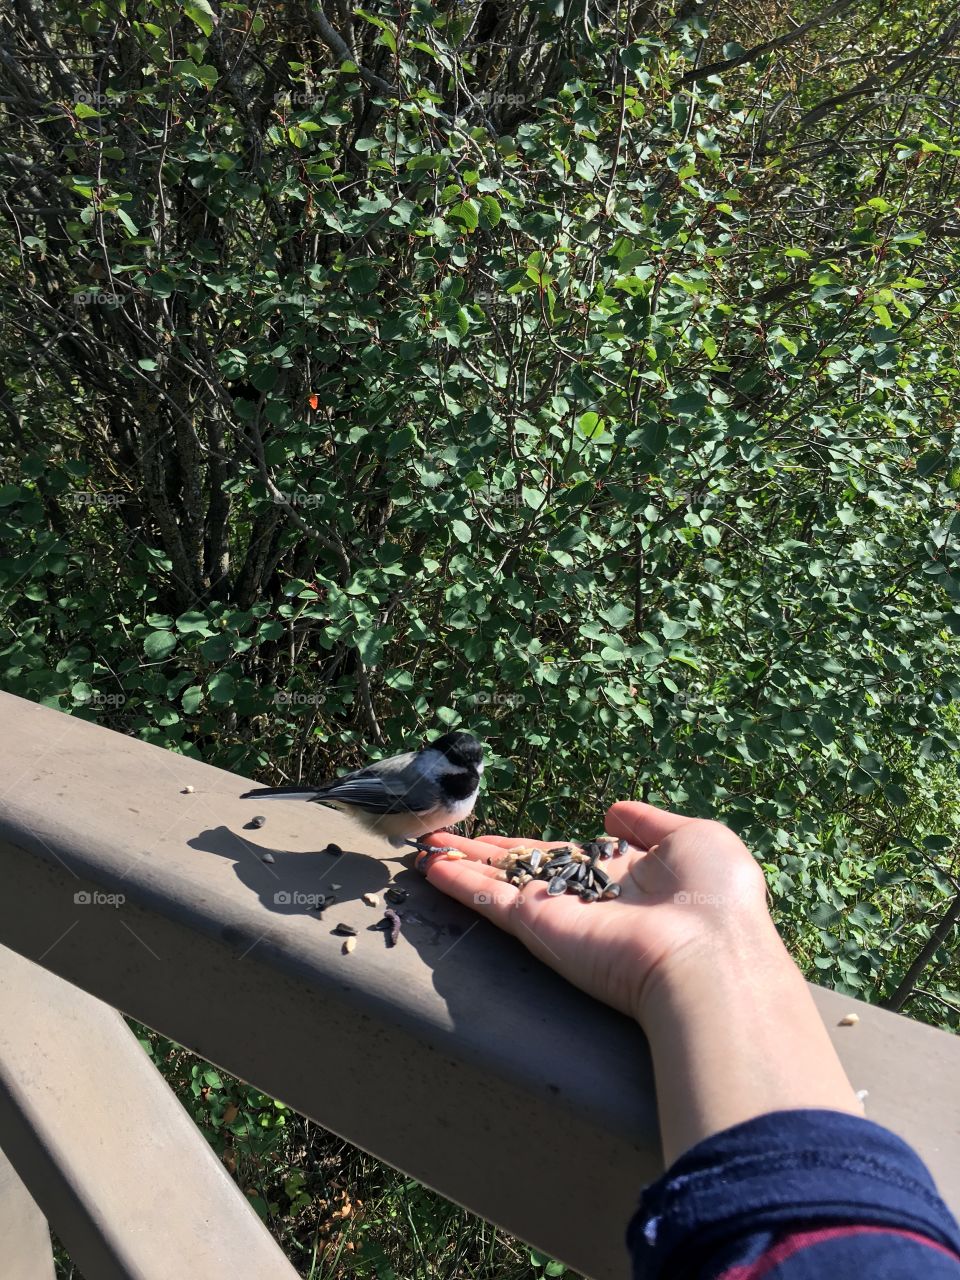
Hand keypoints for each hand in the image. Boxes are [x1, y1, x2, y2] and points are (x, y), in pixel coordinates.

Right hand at [418, 799, 770, 1025]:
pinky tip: (431, 867)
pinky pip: (492, 901)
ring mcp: (560, 914)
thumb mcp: (694, 839)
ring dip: (460, 865)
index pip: (566, 857)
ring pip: (499, 885)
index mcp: (624, 877)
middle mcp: (586, 897)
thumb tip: (613, 812)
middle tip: (444, 840)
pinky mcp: (540, 929)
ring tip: (422, 849)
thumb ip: (650, 823)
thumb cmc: (714, 896)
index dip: (531, 846)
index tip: (499, 838)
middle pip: (523, 870)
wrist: (708, 953)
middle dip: (484, 855)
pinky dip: (459, 884)